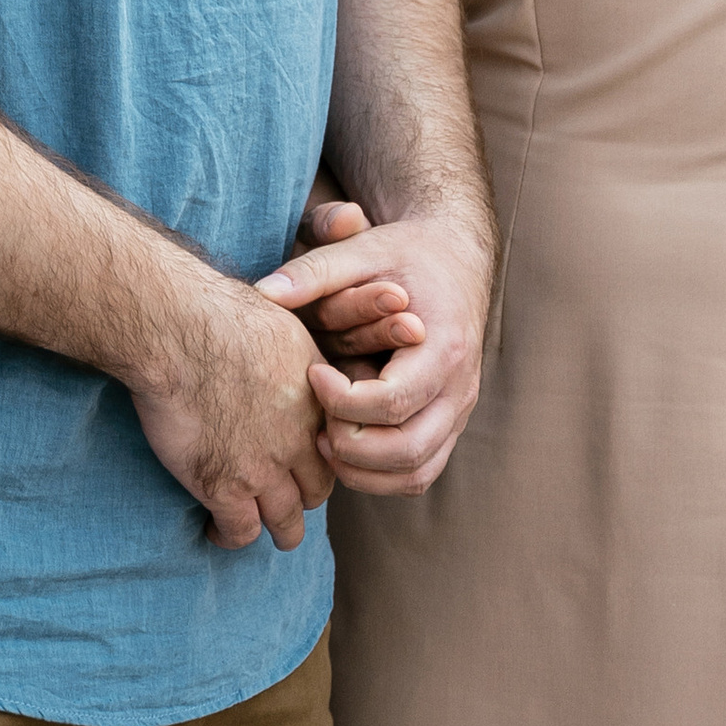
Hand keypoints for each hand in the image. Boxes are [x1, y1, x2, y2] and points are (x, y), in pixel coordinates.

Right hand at [130, 270, 338, 553]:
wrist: (177, 330)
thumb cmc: (220, 314)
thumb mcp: (284, 328)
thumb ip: (298, 359)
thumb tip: (292, 360)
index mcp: (317, 404)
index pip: (337, 452)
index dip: (318, 461)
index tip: (298, 463)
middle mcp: (298, 442)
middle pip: (316, 494)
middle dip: (300, 498)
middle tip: (280, 498)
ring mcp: (262, 470)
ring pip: (286, 523)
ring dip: (275, 528)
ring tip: (257, 527)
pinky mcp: (222, 487)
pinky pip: (240, 533)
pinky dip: (229, 536)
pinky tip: (215, 529)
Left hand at [260, 208, 489, 497]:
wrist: (455, 260)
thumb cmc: (406, 256)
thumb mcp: (363, 250)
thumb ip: (316, 270)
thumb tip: (265, 292)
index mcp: (443, 347)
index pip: (393, 402)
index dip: (342, 401)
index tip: (312, 373)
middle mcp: (460, 388)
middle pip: (407, 450)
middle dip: (349, 447)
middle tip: (312, 422)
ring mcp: (458, 412)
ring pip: (415, 473)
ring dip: (362, 471)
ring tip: (320, 439)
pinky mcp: (447, 425)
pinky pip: (418, 472)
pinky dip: (378, 475)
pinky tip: (340, 446)